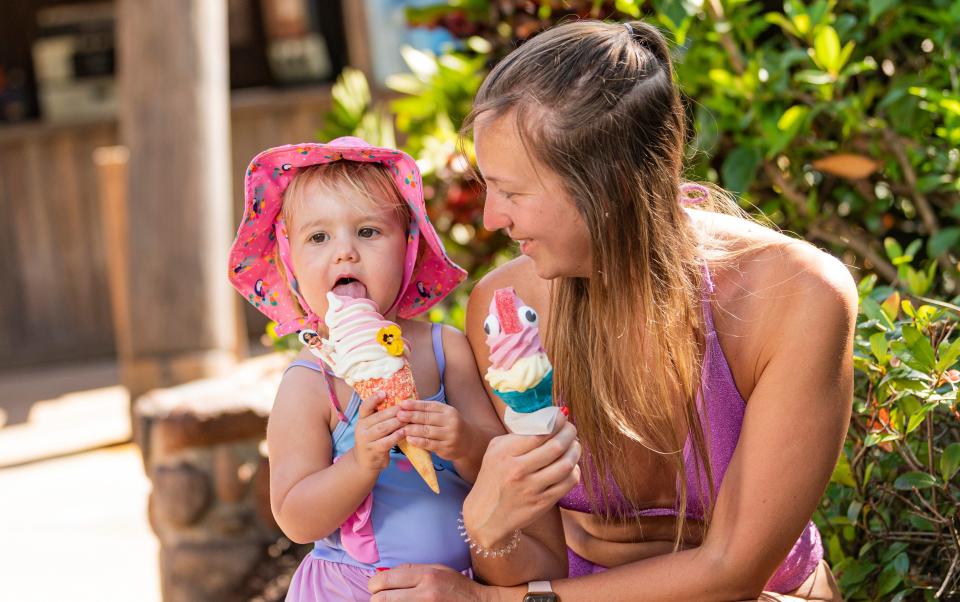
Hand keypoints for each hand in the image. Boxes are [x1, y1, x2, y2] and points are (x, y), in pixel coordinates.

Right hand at [353, 391, 405, 472]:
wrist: (365, 462)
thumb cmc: (374, 440)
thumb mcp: (372, 427)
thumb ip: (381, 416)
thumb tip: (401, 403)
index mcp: (362, 419)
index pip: (365, 407)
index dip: (373, 399)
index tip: (384, 392)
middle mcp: (361, 428)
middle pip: (379, 417)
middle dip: (394, 411)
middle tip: (407, 407)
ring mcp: (366, 440)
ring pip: (383, 428)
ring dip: (397, 422)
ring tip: (409, 418)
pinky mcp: (373, 450)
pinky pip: (387, 441)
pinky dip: (397, 436)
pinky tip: (405, 432)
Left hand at [368, 564, 494, 601]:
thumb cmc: (458, 586)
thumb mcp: (438, 569)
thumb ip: (413, 569)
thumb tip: (387, 572)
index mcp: (426, 575)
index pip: (387, 578)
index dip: (374, 583)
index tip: (374, 586)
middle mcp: (425, 592)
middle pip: (382, 598)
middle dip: (375, 598)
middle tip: (377, 598)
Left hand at [397, 399, 477, 461]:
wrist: (469, 442)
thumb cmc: (450, 426)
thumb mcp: (444, 415)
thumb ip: (429, 411)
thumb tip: (407, 405)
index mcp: (448, 411)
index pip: (429, 406)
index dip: (415, 405)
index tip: (402, 404)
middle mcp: (450, 422)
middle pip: (427, 418)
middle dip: (411, 416)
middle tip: (399, 415)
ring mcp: (449, 435)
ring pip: (427, 431)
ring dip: (412, 429)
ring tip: (401, 428)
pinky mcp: (446, 448)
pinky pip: (429, 444)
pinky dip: (418, 441)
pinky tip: (409, 439)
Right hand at [463, 413, 580, 547]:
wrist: (486, 517)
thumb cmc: (492, 478)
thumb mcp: (495, 452)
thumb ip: (516, 436)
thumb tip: (545, 420)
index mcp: (505, 454)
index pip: (538, 433)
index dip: (556, 421)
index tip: (562, 415)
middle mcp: (518, 471)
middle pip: (556, 446)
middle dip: (569, 433)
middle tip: (571, 429)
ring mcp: (531, 488)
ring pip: (566, 465)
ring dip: (575, 451)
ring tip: (574, 445)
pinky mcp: (542, 503)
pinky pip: (568, 483)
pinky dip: (574, 471)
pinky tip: (571, 466)